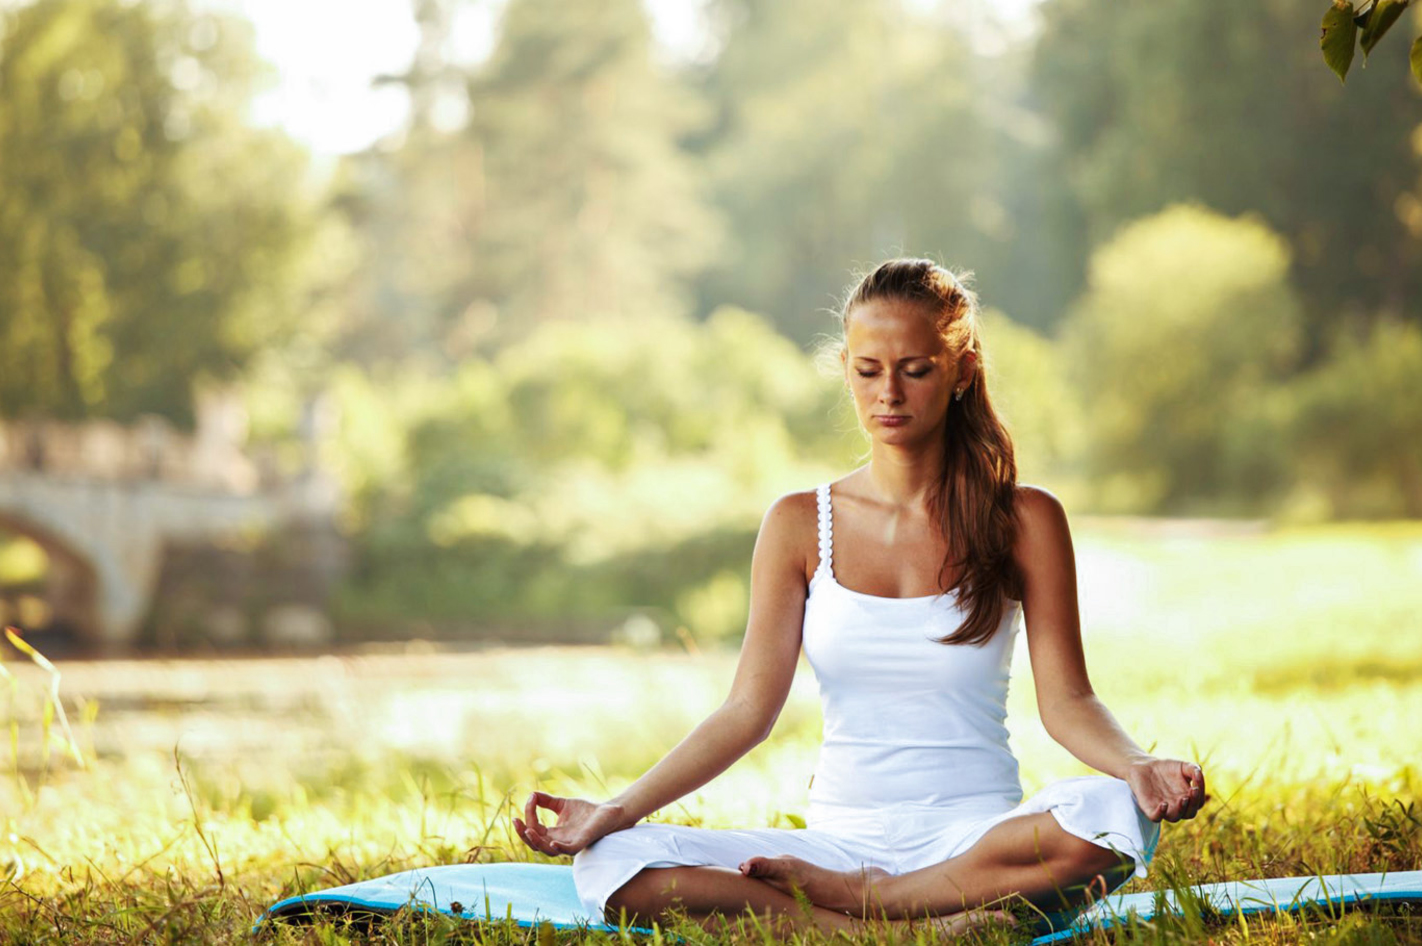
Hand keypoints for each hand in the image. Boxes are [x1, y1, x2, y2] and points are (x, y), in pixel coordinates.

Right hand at [513, 791, 628, 856]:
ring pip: (548, 850)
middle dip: (523, 833)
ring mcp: (569, 844)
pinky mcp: (581, 843)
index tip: (530, 798)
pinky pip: (568, 850)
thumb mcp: (562, 804)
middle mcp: (558, 841)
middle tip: (516, 821)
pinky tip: (552, 841)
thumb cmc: (585, 811)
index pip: (534, 828)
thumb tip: (531, 794)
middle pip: (535, 843)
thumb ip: (546, 801)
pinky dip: (559, 848)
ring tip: (530, 830)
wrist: (607, 812)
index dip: (529, 815)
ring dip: (536, 842)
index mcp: (552, 833)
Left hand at [1126, 758, 1207, 822]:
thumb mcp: (1182, 766)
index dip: (1201, 792)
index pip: (1198, 802)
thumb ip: (1193, 769)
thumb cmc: (1166, 768)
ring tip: (1183, 798)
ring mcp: (1163, 809)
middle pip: (1190, 813)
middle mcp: (1177, 807)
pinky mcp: (1149, 809)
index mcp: (1187, 799)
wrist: (1144, 766)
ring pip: (1174, 817)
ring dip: (1180, 810)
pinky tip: (1164, 804)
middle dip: (1193, 803)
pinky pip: (1156, 817)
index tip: (1197, 777)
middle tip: (1193, 789)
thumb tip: (1199, 771)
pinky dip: (1160, 813)